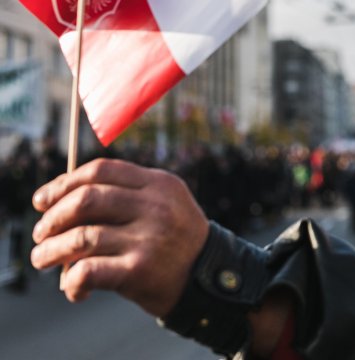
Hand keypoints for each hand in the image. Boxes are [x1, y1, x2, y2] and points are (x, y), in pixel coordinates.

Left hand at [31, 158, 209, 316]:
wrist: (208, 277)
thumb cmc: (174, 240)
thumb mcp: (163, 203)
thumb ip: (124, 194)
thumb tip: (61, 196)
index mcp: (159, 183)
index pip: (101, 170)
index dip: (63, 183)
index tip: (42, 200)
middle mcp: (155, 206)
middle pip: (86, 199)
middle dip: (53, 217)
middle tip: (42, 233)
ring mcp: (149, 237)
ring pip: (81, 236)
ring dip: (51, 251)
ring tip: (44, 260)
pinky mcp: (140, 270)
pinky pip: (89, 271)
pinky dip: (72, 282)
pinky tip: (75, 289)